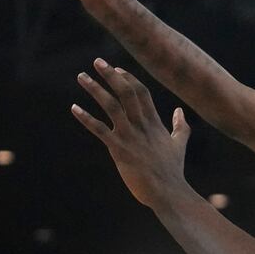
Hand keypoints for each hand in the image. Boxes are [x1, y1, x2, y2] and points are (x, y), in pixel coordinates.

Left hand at [71, 60, 191, 207]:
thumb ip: (180, 126)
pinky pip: (99, 130)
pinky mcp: (119, 150)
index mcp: (154, 122)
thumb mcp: (179, 144)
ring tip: (81, 76)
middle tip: (97, 61)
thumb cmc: (173, 171)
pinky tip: (74, 108)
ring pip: (111, 105)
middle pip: (126, 92)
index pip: (141, 91)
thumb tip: (180, 111)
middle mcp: (142, 125)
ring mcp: (130, 136)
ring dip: (95, 89)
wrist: (168, 192)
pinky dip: (86, 118)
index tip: (116, 69)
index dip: (128, 78)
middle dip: (111, 75)